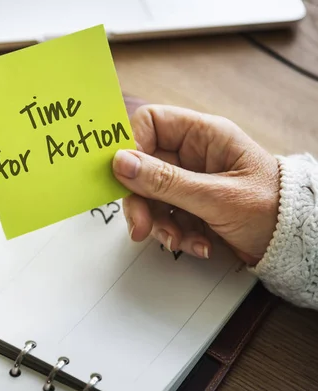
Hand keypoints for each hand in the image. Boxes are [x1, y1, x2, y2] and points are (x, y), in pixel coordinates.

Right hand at [112, 105, 279, 264]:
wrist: (293, 244)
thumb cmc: (273, 209)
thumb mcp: (217, 196)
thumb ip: (165, 181)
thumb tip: (121, 163)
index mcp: (203, 135)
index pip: (150, 123)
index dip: (131, 145)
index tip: (123, 175)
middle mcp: (192, 154)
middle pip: (143, 166)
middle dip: (140, 199)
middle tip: (141, 226)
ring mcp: (189, 181)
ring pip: (149, 195)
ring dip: (157, 222)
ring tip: (178, 240)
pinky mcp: (189, 205)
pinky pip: (164, 215)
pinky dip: (174, 233)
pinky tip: (195, 244)